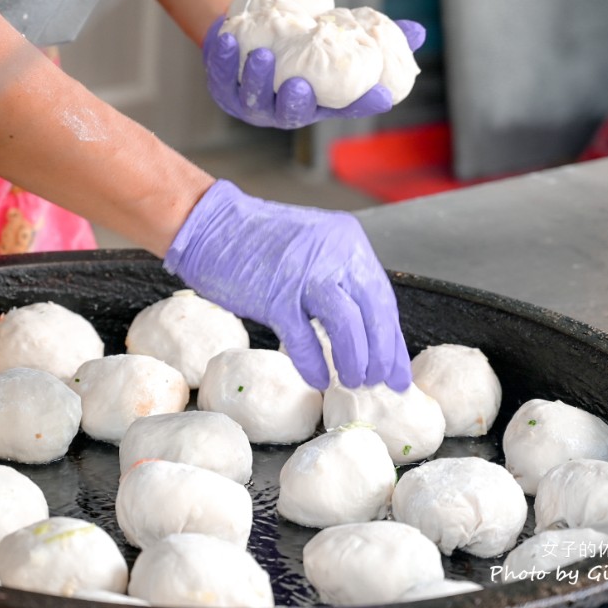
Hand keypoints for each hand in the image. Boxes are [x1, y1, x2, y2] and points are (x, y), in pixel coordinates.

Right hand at [164, 179, 410, 391]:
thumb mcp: (312, 249)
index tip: (397, 369)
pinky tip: (318, 379)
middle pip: (373, 312)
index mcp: (347, 240)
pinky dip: (313, 363)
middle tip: (381, 382)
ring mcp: (304, 274)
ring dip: (354, 360)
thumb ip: (338, 278)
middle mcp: (333, 253)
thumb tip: (363, 331)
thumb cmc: (257, 243)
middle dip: (382, 354)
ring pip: (347, 325)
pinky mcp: (274, 295)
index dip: (392, 339)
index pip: (382, 297)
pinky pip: (303, 338)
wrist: (210, 225)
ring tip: (353, 382)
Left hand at [203, 16, 425, 129]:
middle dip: (295, 102)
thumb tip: (418, 33)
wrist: (249, 30)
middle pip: (293, 113)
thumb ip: (372, 36)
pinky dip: (223, 60)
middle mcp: (286, 109)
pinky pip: (222, 76)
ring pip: (254, 99)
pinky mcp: (224, 85)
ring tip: (262, 57)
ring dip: (258, 80)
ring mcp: (253, 101)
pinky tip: (227, 42)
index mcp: (318, 102)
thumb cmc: (299, 40)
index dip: (363, 104)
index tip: (381, 95)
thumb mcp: (335, 36)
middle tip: (299, 86)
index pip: (345, 107)